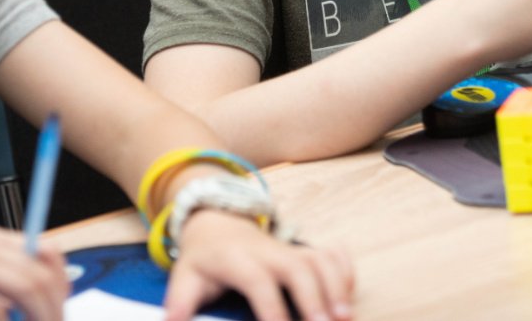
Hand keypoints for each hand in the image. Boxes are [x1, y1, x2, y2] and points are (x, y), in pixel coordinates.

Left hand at [164, 209, 353, 320]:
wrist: (216, 221)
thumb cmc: (202, 259)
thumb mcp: (184, 278)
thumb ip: (180, 305)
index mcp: (236, 260)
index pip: (258, 282)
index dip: (271, 309)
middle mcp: (268, 251)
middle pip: (297, 267)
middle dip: (315, 297)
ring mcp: (289, 249)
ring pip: (319, 260)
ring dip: (336, 286)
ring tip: (345, 317)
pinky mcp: (303, 250)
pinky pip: (330, 254)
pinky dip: (344, 270)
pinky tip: (351, 292)